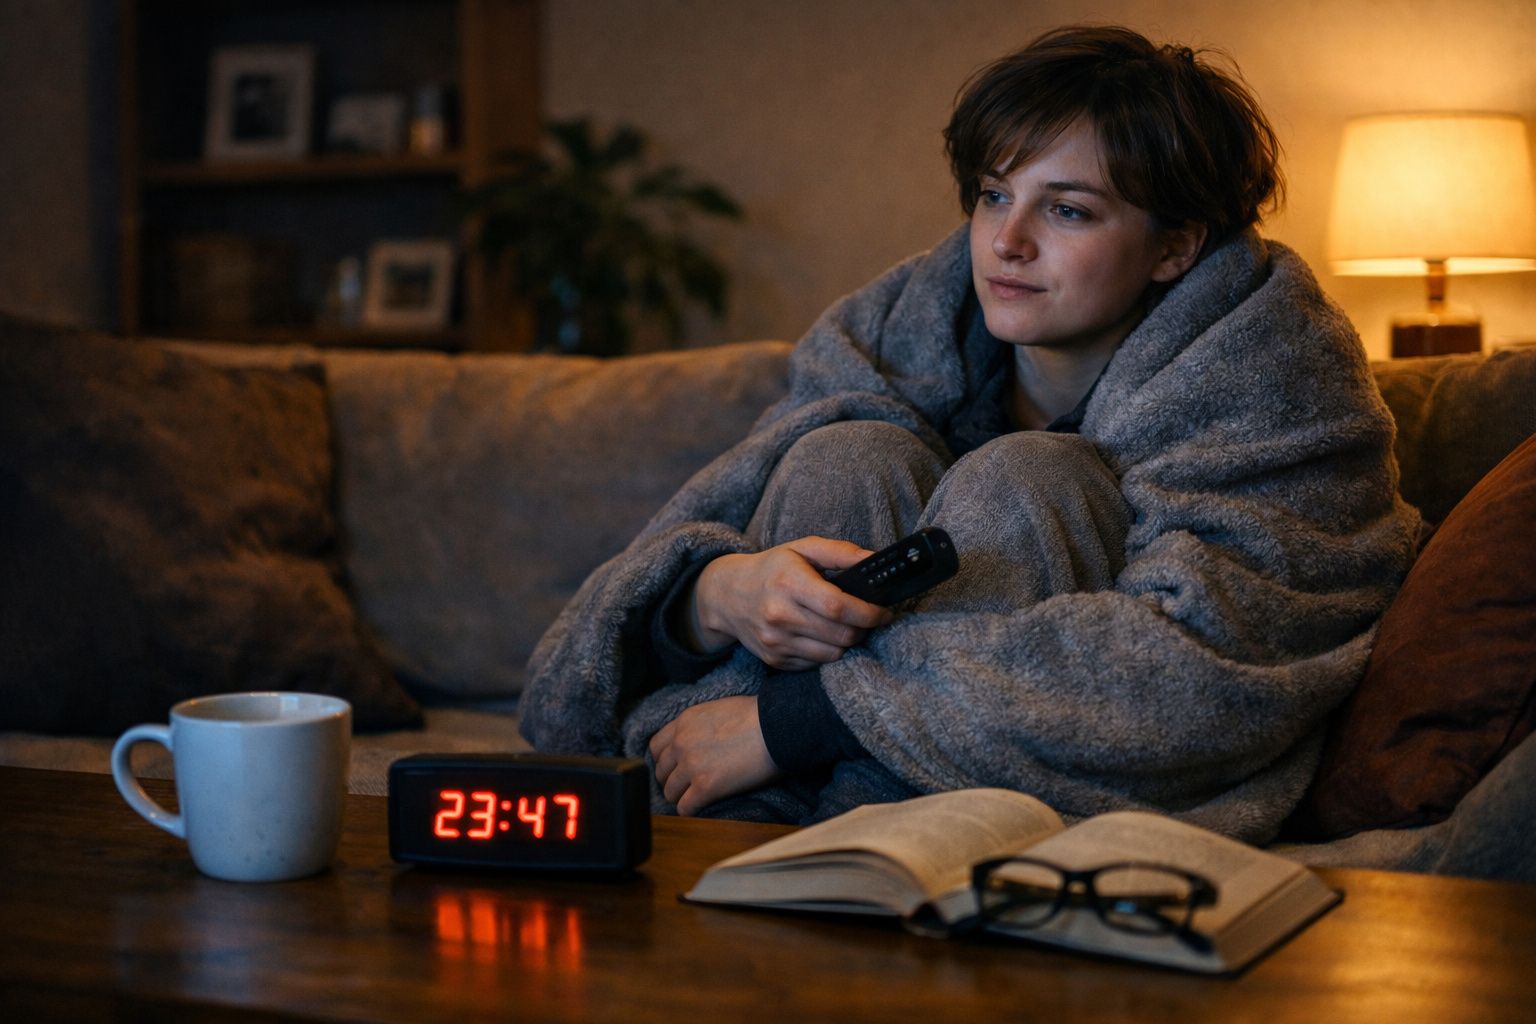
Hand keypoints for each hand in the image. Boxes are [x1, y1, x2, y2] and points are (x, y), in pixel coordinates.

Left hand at [649, 696, 779, 814]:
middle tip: (687, 785)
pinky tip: (702, 808)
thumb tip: (699, 740)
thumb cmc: (756, 715)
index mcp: (683, 722)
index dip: (665, 761)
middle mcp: (681, 743)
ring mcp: (691, 766)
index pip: (656, 747)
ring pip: (670, 792)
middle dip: (672, 780)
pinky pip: (685, 808)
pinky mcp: (706, 787)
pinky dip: (691, 811)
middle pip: (661, 772)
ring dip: (681, 796)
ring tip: (696, 798)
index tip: (675, 768)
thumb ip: (699, 725)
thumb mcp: (717, 709)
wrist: (777, 726)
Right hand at [683, 537, 893, 670]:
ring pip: (832, 654)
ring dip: (848, 643)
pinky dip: (827, 652)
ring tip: (846, 627)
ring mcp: (776, 642)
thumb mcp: (802, 549)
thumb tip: (875, 559)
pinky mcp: (775, 660)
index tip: (883, 612)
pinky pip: (816, 663)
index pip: (837, 607)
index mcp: (789, 583)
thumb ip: (841, 552)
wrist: (727, 596)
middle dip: (863, 630)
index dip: (868, 613)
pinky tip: (823, 636)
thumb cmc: (772, 569)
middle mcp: (780, 615)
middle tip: (869, 620)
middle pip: (840, 635)